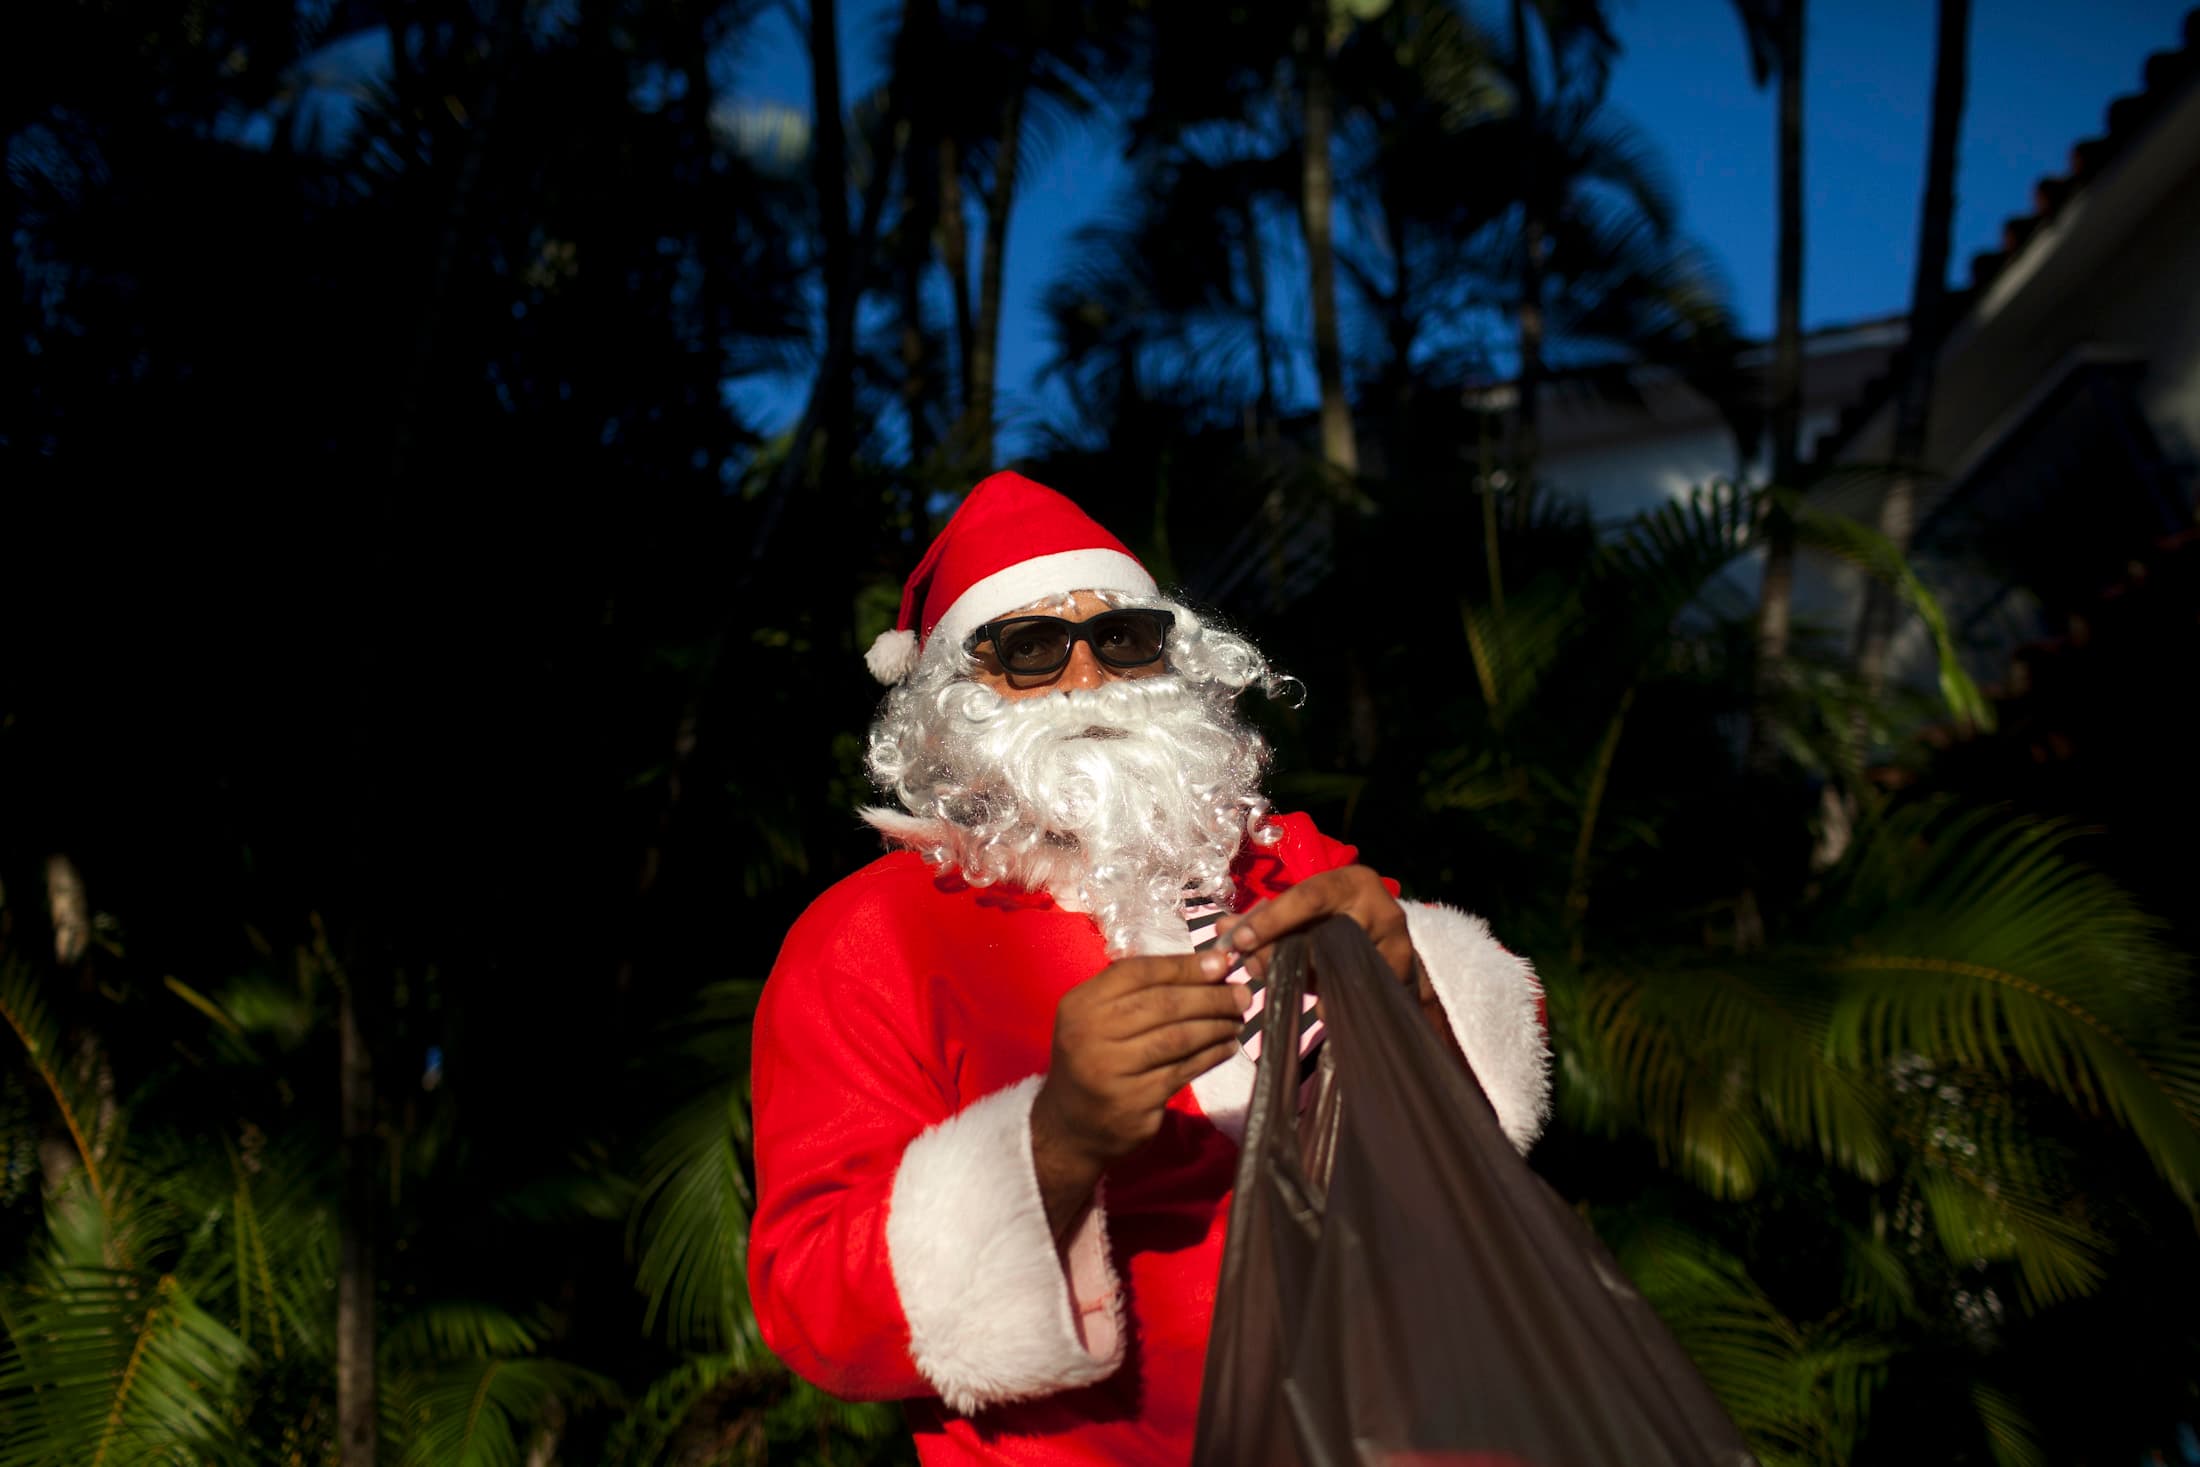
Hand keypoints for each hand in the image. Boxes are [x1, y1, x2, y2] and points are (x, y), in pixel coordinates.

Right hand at [1030, 950, 1249, 1237]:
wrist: (1072, 1125)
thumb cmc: (1096, 1057)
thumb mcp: (1100, 1016)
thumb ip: (1143, 989)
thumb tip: (1211, 966)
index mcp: (1082, 1004)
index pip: (1138, 973)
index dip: (1185, 966)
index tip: (1222, 963)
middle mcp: (1090, 1035)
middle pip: (1163, 1005)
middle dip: (1210, 997)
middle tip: (1242, 995)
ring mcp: (1110, 1072)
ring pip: (1177, 1038)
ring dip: (1215, 1026)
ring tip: (1237, 1021)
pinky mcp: (1133, 1103)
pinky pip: (1182, 1071)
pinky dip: (1210, 1056)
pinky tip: (1225, 1048)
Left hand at [1214, 865, 1418, 988]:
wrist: (1392, 943)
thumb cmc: (1340, 915)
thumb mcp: (1309, 906)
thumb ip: (1266, 916)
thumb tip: (1223, 931)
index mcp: (1354, 882)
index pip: (1308, 897)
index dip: (1270, 920)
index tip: (1238, 940)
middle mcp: (1379, 909)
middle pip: (1318, 938)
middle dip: (1275, 954)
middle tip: (1250, 965)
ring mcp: (1393, 946)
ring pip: (1330, 970)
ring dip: (1295, 977)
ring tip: (1274, 976)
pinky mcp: (1397, 978)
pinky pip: (1346, 993)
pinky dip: (1321, 997)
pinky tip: (1309, 997)